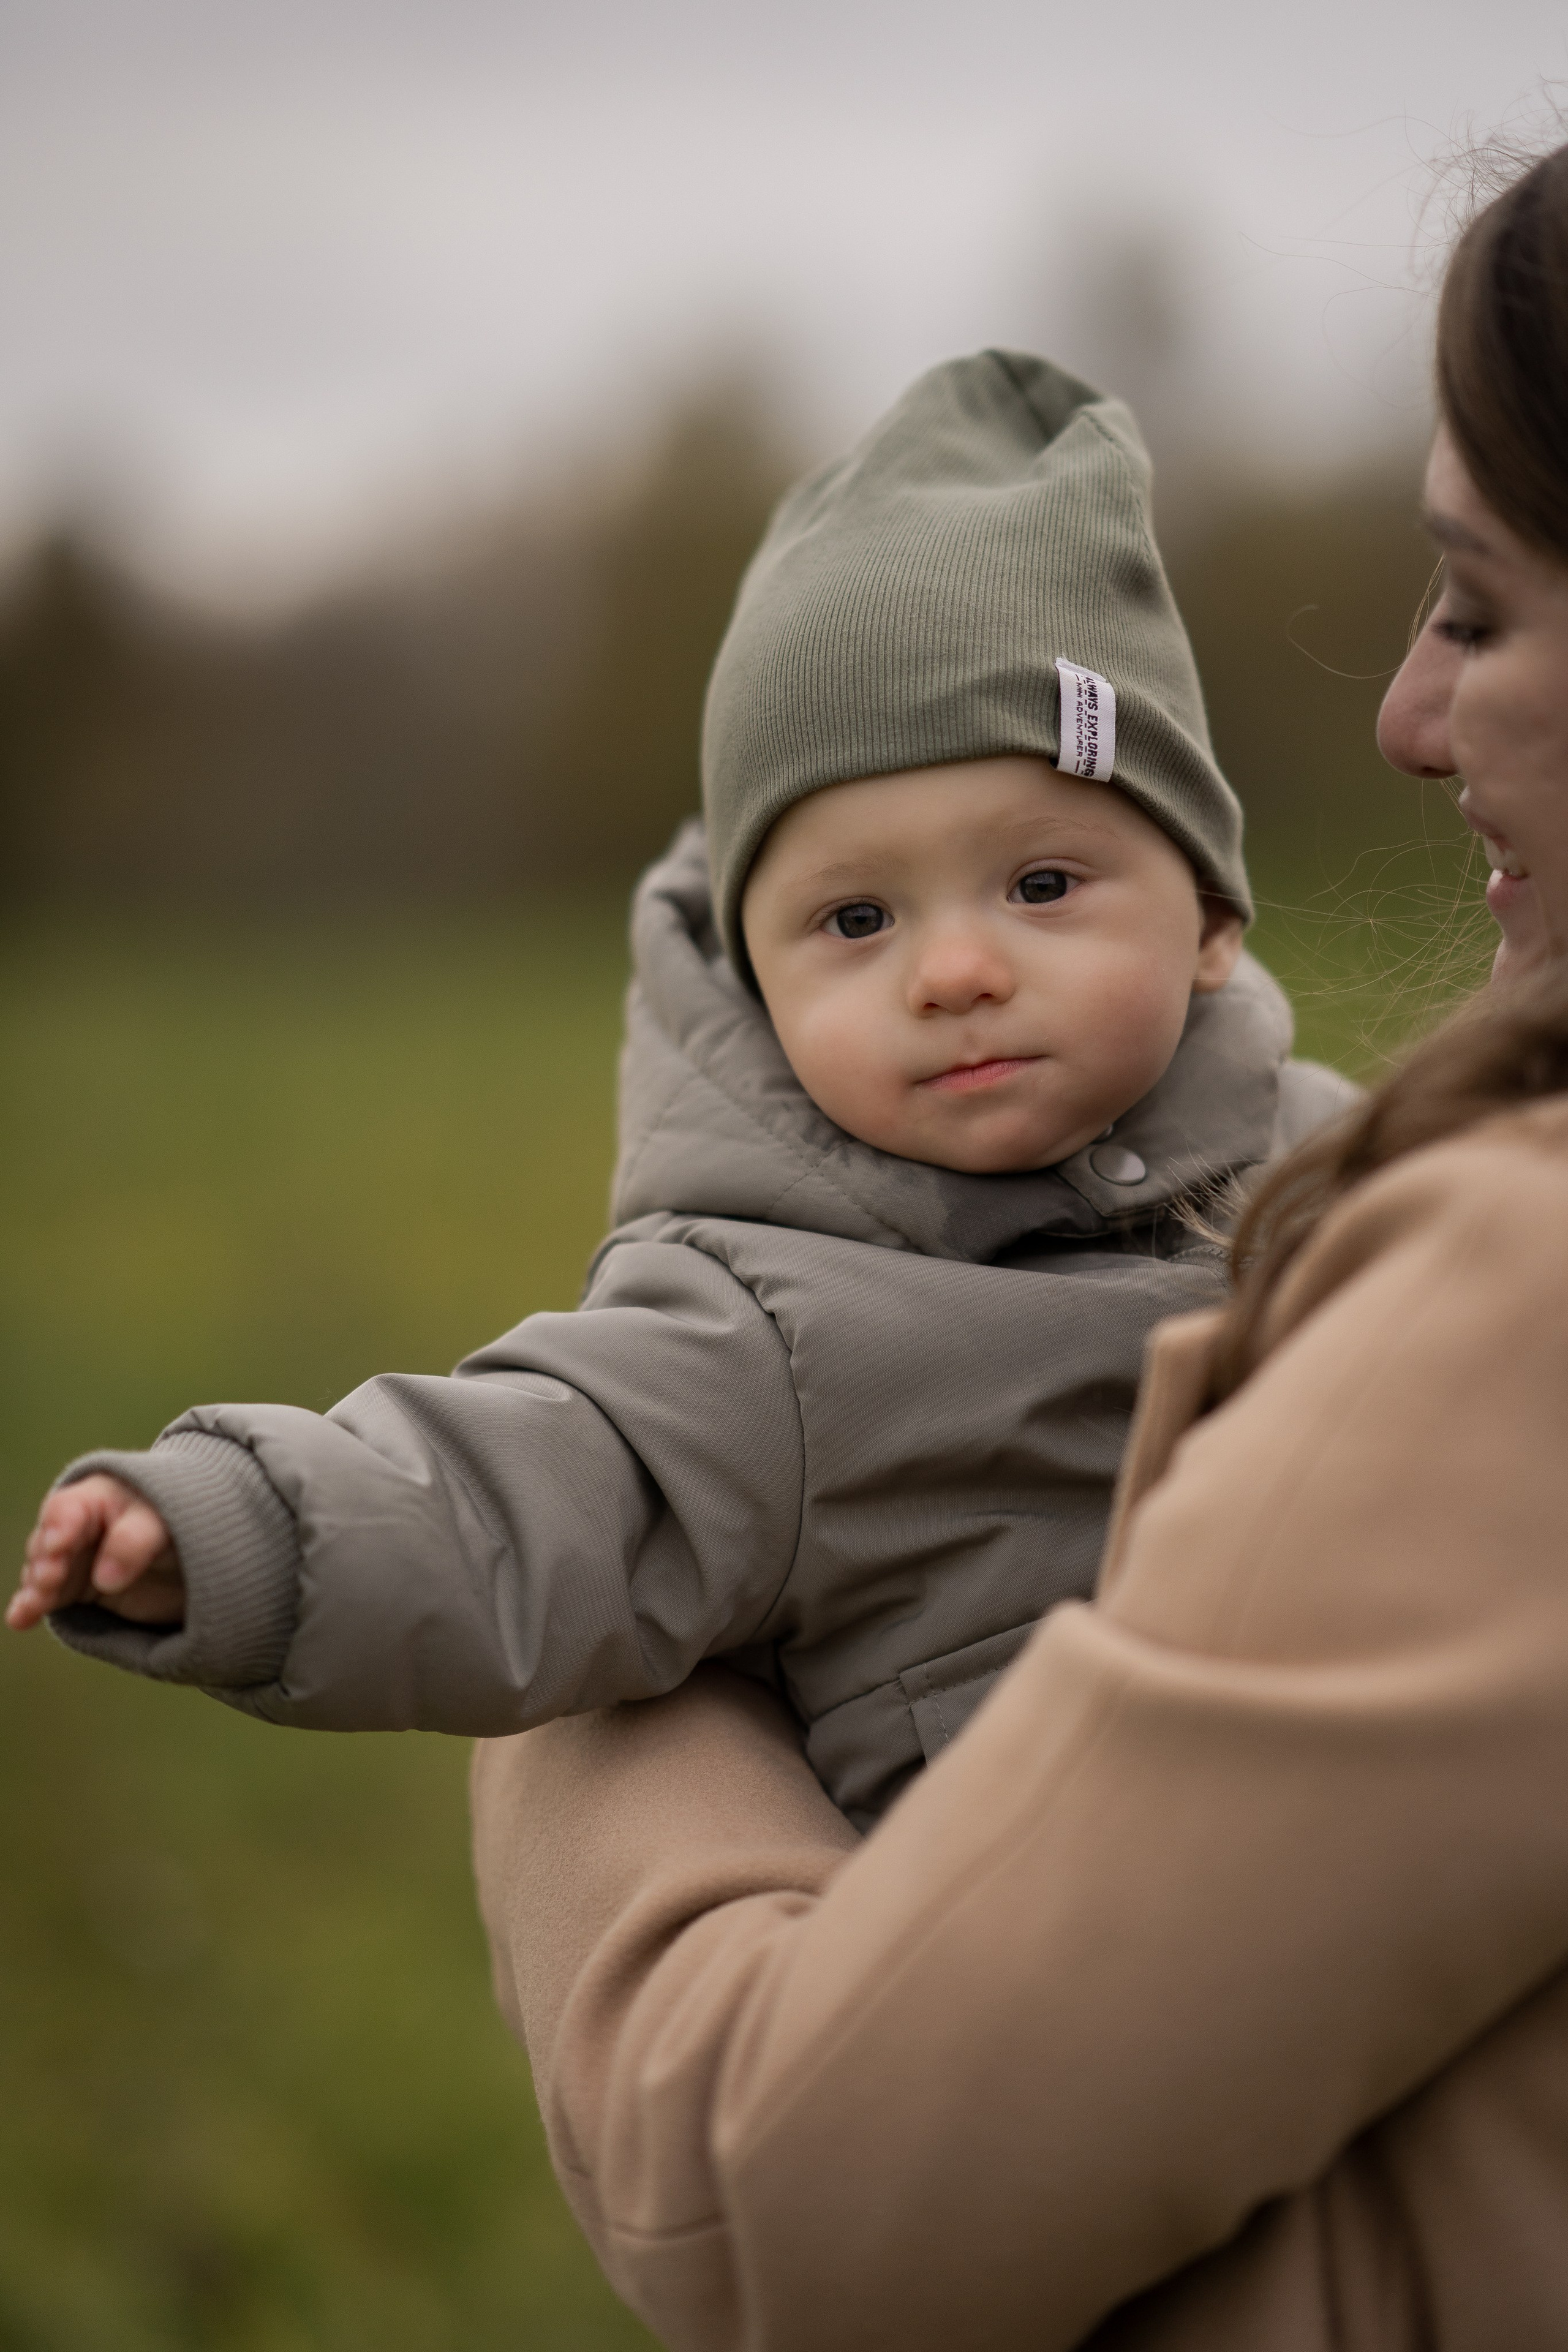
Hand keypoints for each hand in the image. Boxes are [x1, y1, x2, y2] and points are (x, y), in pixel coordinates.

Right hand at [7, 1475, 185, 1631]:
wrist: (197, 1552)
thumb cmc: (179, 1522)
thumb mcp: (165, 1523)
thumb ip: (134, 1542)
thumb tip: (105, 1579)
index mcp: (96, 1497)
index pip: (68, 1509)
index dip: (60, 1526)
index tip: (58, 1546)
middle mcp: (76, 1528)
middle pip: (48, 1544)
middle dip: (45, 1563)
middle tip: (50, 1578)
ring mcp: (74, 1560)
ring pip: (43, 1574)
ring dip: (37, 1589)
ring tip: (35, 1604)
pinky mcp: (76, 1589)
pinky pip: (49, 1598)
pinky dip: (33, 1608)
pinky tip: (20, 1619)